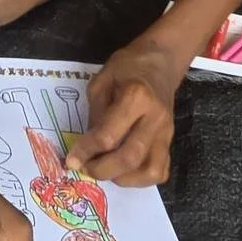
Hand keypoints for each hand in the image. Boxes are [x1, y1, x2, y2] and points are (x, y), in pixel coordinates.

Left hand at [66, 38, 176, 186]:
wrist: (160, 61)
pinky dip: (141, 179)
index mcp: (136, 97)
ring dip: (123, 179)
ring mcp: (167, 132)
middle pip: (130, 158)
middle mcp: (155, 118)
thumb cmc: (128, 67)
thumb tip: (88, 146)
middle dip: (102, 170)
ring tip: (106, 170)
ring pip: (150, 170)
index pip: (108, 136)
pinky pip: (160, 170)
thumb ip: (95, 113)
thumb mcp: (102, 81)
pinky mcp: (170, 141)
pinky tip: (124, 171)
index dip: (86, 151)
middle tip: (85, 168)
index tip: (70, 160)